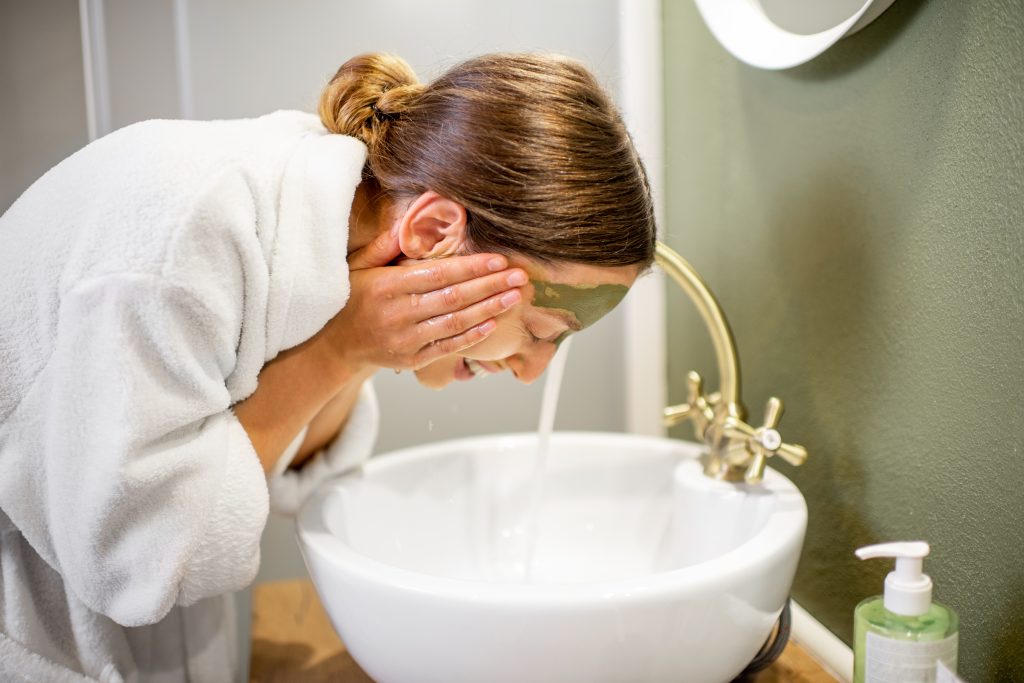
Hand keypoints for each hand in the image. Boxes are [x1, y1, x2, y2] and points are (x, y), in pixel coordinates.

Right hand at [324, 228, 525, 373]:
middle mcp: (398, 313)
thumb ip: (385, 245)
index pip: (438, 274)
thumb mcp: (358, 266)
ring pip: (455, 322)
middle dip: (490, 285)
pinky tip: (492, 323)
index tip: (498, 259)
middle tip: (519, 276)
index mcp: (387, 286)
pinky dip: (472, 336)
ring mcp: (406, 339)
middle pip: (453, 298)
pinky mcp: (412, 359)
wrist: (336, 344)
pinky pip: (448, 347)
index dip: (471, 267)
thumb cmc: (353, 298)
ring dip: (489, 309)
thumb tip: (409, 221)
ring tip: (514, 297)